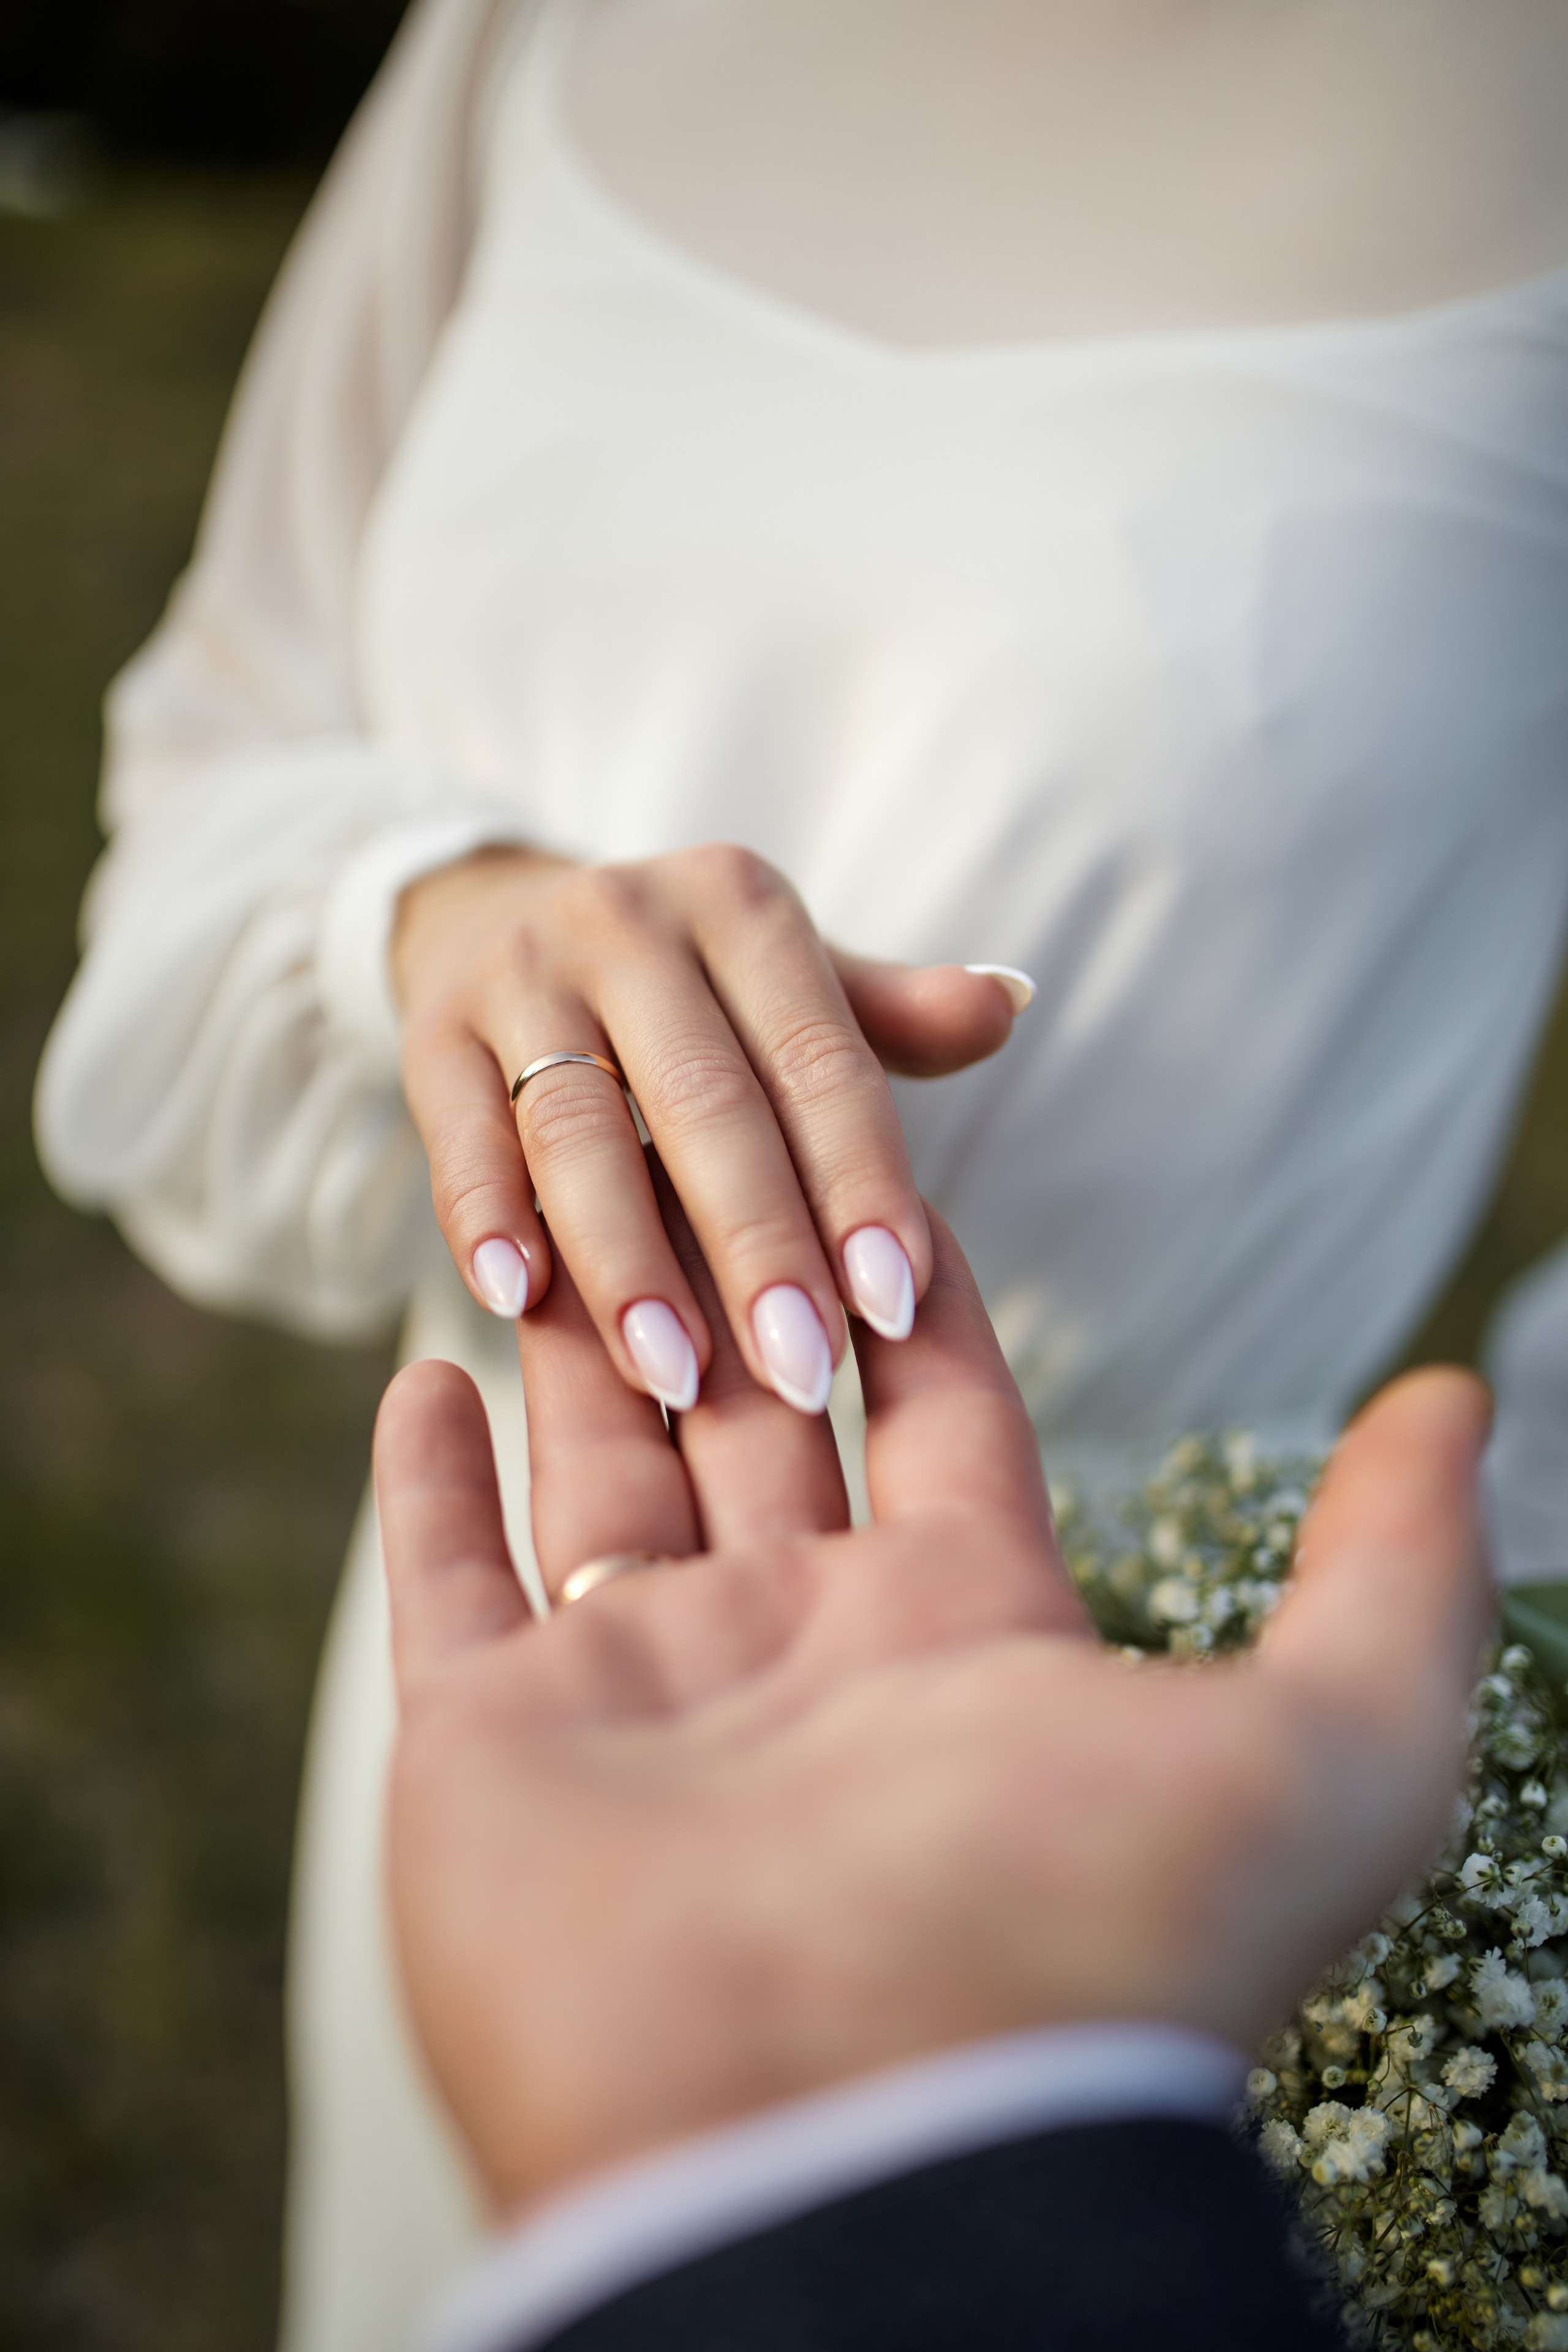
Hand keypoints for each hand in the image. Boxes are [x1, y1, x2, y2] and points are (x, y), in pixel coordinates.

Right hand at [374, 1211, 1491, 2217]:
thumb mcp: (1322, 1748)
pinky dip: (428, 1481)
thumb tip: (1463, 1406)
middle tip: (707, 1141)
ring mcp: (640, 1702)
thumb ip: (1396, 1573)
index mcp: (967, 1638)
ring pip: (604, 1468)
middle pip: (768, 1420)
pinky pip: (446, 1579)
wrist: (848, 2150)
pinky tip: (422, 1374)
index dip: (932, 1302)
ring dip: (587, 1343)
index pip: (948, 1420)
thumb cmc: (1087, 1949)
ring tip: (564, 1205)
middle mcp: (803, 1660)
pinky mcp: (487, 1750)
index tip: (904, 1182)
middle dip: (745, 1281)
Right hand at [391, 843, 1028, 1413]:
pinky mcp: (432, 1032)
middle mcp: (628, 921)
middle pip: (703, 1102)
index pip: (818, 1059)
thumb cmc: (692, 990)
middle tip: (803, 1375)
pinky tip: (518, 1305)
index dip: (860, 1183)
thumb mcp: (792, 978)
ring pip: (580, 1129)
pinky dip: (486, 1218)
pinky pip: (461, 1135)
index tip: (898, 1304)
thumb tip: (1010, 998)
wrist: (501, 913)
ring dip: (628, 1261)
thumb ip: (889, 1013)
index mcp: (741, 905)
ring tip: (677, 1376)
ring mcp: (521, 974)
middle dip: (757, 1246)